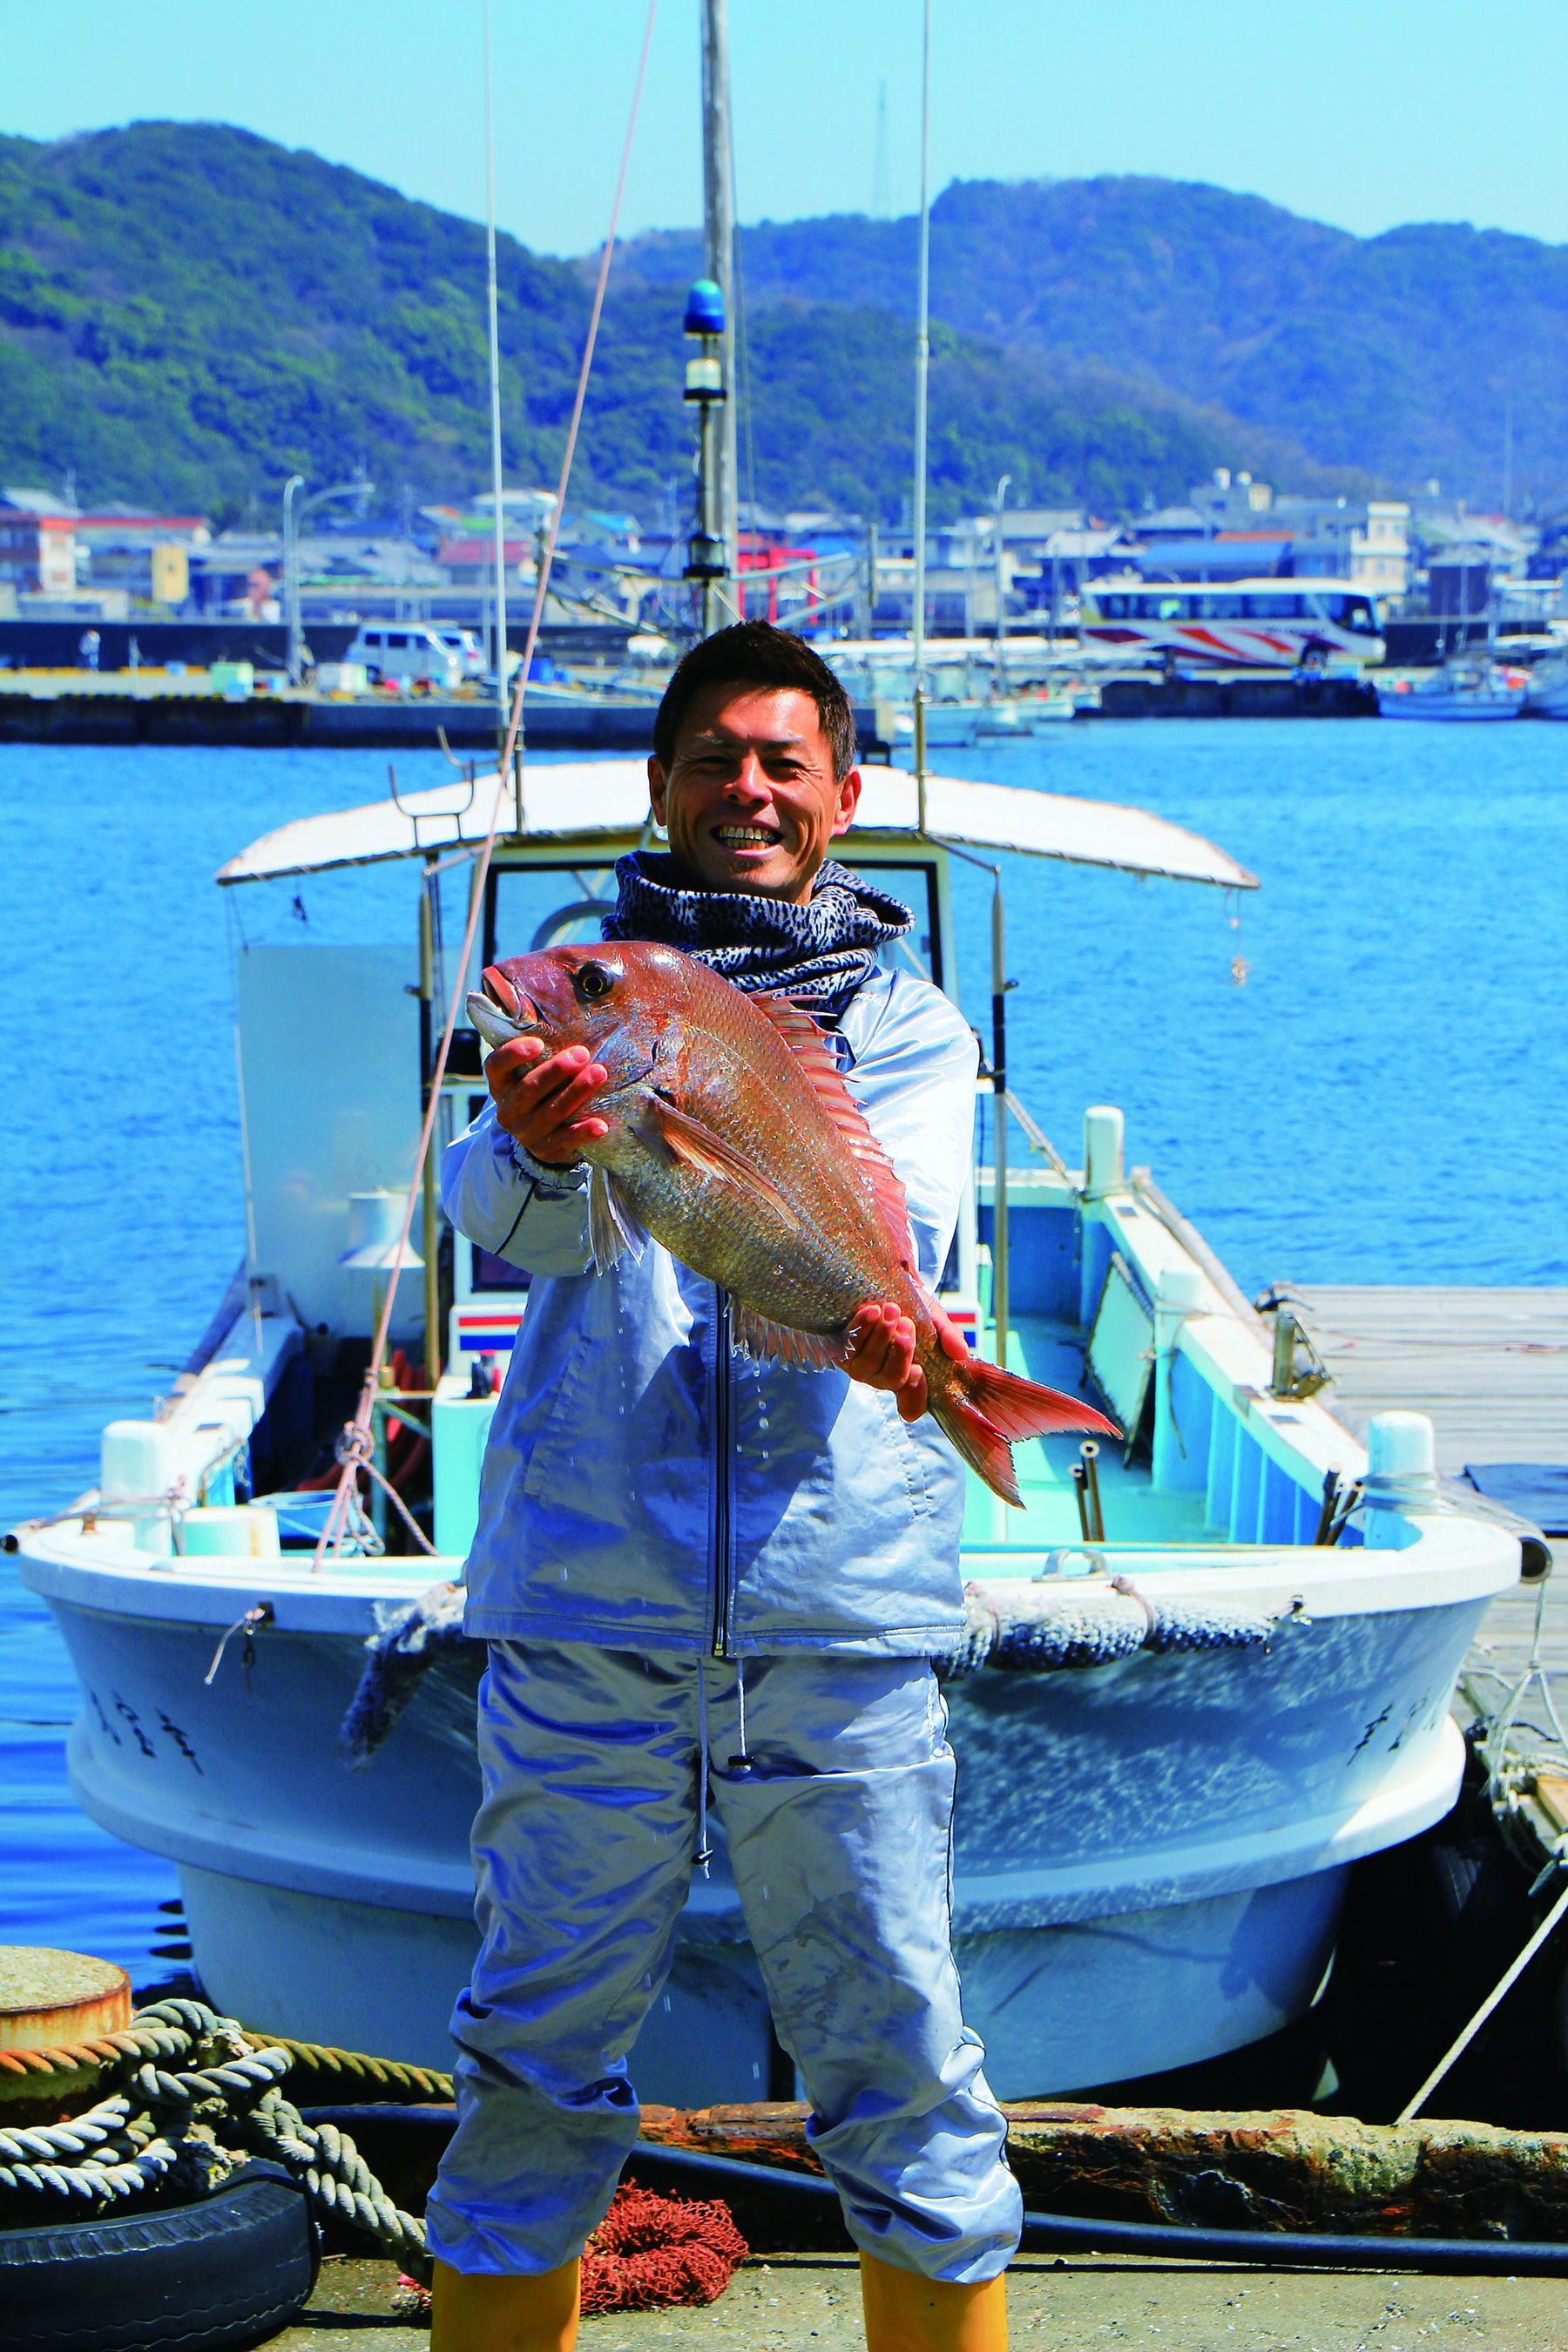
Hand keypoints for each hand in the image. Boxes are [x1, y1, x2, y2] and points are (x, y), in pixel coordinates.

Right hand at [486, 1037, 608, 1163]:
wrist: (542, 1136)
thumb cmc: (541, 1090)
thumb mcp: (530, 1072)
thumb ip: (540, 1051)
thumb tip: (566, 1011)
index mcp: (501, 1085)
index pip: (496, 1067)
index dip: (512, 1055)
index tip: (537, 1042)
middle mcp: (508, 1110)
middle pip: (529, 1088)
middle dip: (557, 1070)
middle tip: (582, 1054)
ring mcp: (526, 1132)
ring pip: (552, 1111)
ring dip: (577, 1092)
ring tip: (599, 1073)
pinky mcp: (546, 1150)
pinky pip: (566, 1141)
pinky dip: (584, 1132)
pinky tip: (601, 1125)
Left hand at [842, 1298, 968, 1422]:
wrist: (885, 1289)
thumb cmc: (913, 1311)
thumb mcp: (935, 1321)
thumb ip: (949, 1336)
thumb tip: (961, 1354)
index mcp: (907, 1379)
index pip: (911, 1405)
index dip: (915, 1394)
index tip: (919, 1369)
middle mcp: (882, 1379)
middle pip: (891, 1378)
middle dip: (901, 1351)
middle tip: (908, 1323)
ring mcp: (859, 1368)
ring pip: (869, 1363)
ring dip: (881, 1336)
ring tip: (891, 1310)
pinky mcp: (841, 1351)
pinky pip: (849, 1346)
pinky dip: (861, 1327)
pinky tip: (871, 1311)